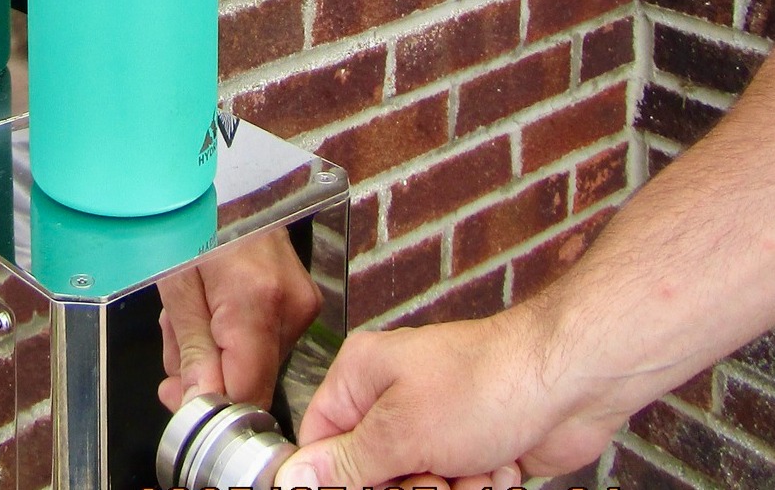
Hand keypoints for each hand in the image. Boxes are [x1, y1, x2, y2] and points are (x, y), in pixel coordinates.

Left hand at [158, 230, 321, 409]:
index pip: (247, 393)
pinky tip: (215, 299)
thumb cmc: (193, 215)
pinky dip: (233, 329)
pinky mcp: (303, 297)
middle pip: (249, 377)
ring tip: (193, 304)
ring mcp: (303, 300)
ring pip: (254, 360)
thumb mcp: (176, 282)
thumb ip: (191, 349)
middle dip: (203, 366)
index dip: (209, 405)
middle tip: (174, 329)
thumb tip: (199, 405)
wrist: (227, 173)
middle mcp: (292, 305)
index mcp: (258, 301)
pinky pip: (265, 336)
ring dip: (215, 346)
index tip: (177, 395)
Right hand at [274, 303, 619, 489]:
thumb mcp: (401, 432)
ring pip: (417, 488)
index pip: (319, 440)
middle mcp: (393, 400)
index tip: (374, 485)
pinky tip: (500, 467)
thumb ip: (345, 461)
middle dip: (409, 487)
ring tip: (477, 468)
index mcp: (362, 377)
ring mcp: (433, 427)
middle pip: (370, 475)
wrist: (566, 387)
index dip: (336, 476)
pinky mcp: (470, 451)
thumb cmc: (486, 383)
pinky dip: (480, 489)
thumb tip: (291, 477)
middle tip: (433, 477)